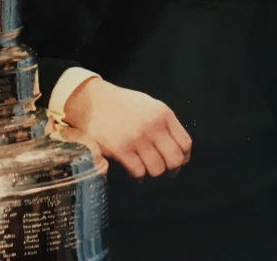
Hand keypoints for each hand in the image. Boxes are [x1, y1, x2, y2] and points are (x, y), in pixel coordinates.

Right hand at [63, 77, 191, 178]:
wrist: (91, 101)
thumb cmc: (120, 104)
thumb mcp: (148, 105)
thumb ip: (164, 123)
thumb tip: (177, 147)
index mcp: (163, 114)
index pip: (185, 144)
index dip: (183, 157)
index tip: (177, 161)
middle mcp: (154, 126)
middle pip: (175, 160)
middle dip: (171, 169)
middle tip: (163, 171)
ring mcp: (137, 138)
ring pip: (158, 169)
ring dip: (152, 172)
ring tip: (145, 168)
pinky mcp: (121, 149)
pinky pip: (138, 172)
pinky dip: (137, 176)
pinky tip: (133, 170)